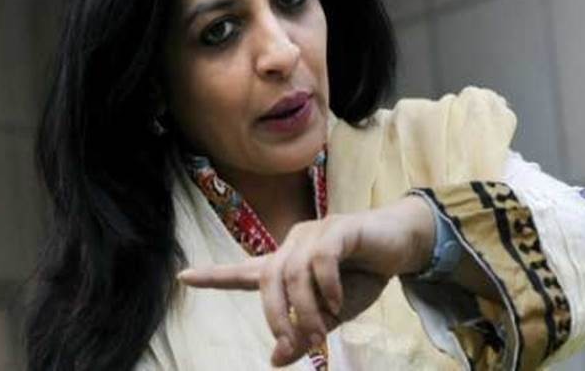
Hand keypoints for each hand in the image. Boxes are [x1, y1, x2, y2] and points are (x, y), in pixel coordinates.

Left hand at [177, 195, 435, 366]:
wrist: (400, 246)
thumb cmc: (364, 276)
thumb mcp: (333, 314)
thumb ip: (305, 333)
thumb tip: (276, 360)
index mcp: (289, 264)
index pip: (245, 270)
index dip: (214, 275)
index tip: (183, 277)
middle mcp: (294, 244)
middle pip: (267, 278)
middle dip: (274, 316)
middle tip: (289, 344)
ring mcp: (315, 233)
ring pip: (292, 273)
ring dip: (304, 309)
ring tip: (321, 331)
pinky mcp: (339, 228)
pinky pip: (321, 259)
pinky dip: (327, 286)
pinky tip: (338, 302)